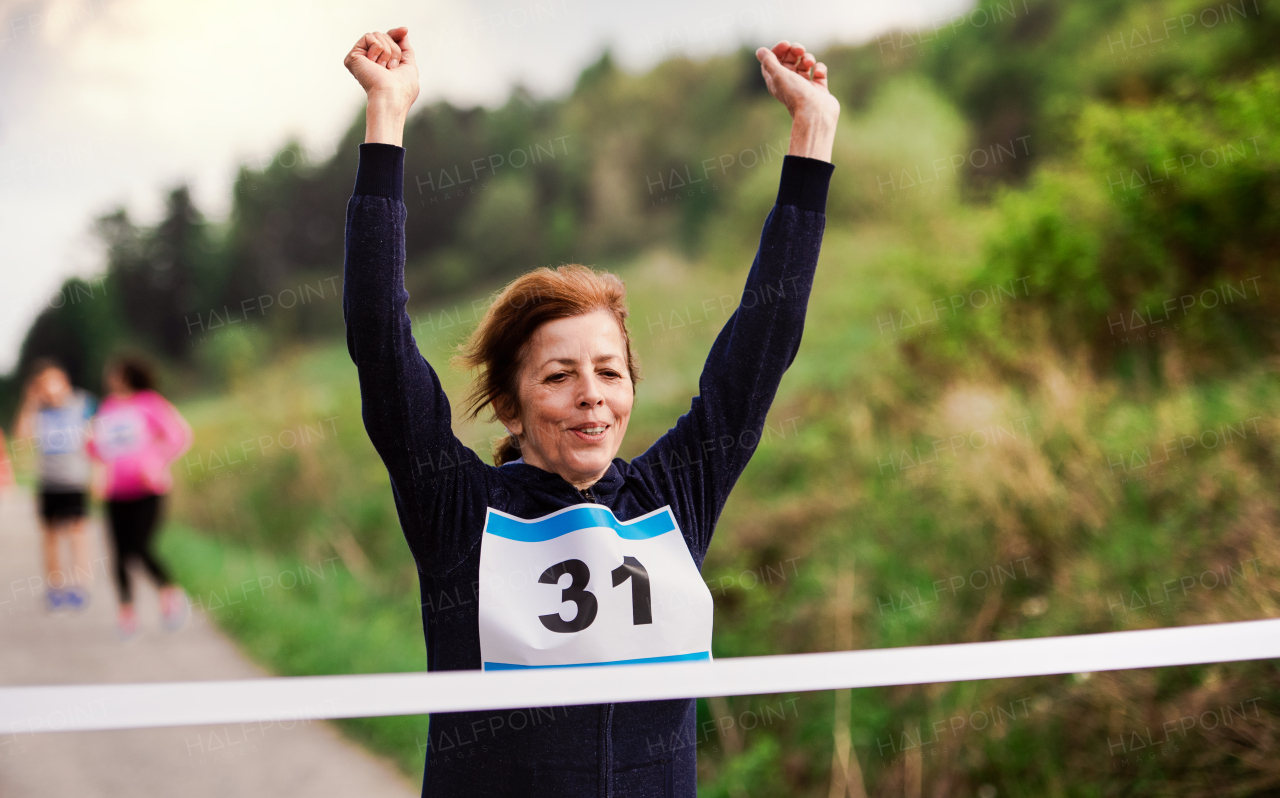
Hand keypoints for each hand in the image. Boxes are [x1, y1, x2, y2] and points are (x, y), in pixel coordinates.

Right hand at [344, 27, 419, 145]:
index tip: (404, 30)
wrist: (391, 97)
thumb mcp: (409, 66)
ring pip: (378, 35)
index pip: (387, 40)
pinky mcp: (353, 56)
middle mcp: (368, 60)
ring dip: (388, 51)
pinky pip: (370, 37)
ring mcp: (360, 58)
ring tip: (384, 69)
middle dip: (394, 50)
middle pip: (385, 36)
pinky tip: (375, 64)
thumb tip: (403, 31)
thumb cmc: (402, 88)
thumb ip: (405, 49)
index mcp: (380, 63)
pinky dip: (378, 49)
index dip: (396, 35)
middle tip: (392, 68)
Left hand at [756, 41, 839, 161]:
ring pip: (805, 64)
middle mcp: (790, 84)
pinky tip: (818, 73)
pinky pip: (819, 72)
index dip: (778, 50)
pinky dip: (819, 69)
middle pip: (789, 60)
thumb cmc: (796, 95)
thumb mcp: (778, 75)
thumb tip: (760, 51)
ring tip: (809, 63)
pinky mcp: (818, 89)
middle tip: (800, 50)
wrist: (816, 113)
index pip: (774, 61)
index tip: (786, 44)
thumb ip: (769, 62)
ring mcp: (805, 86)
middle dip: (795, 51)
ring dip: (808, 58)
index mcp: (776, 82)